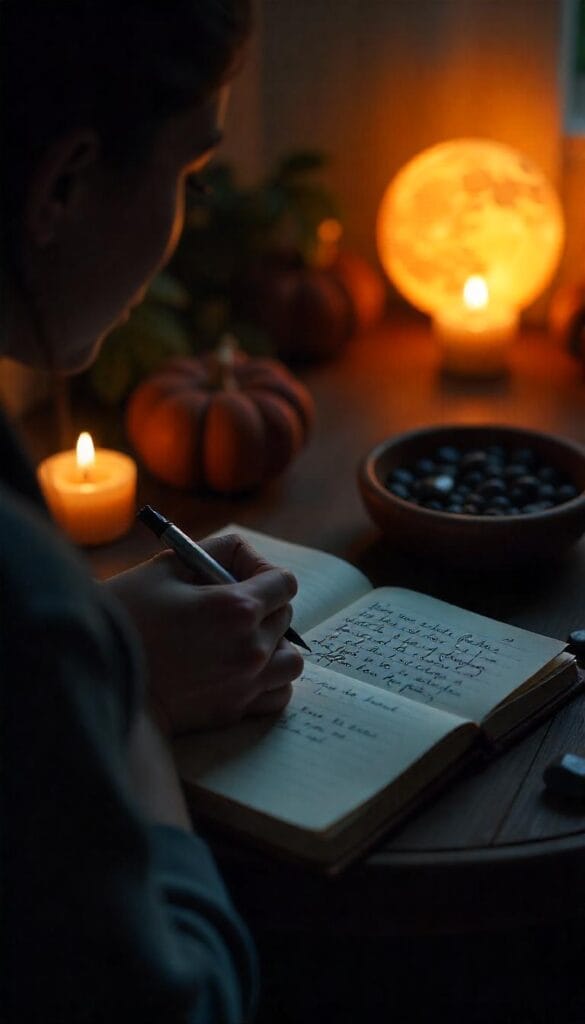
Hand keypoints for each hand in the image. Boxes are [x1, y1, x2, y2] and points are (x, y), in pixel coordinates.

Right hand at [103, 533, 303, 735]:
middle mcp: (251, 646)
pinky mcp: (235, 709)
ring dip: (274, 644)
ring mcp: (247, 681)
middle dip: (263, 605)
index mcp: (237, 607)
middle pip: (285, 616)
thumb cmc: (128, 620)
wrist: (103, 683)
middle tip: (226, 606)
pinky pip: (279, 692)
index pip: (285, 583)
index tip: (241, 575)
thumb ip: (213, 552)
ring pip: (291, 658)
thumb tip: (241, 553)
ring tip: (242, 640)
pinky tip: (244, 669)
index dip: (264, 573)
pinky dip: (270, 680)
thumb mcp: (164, 569)